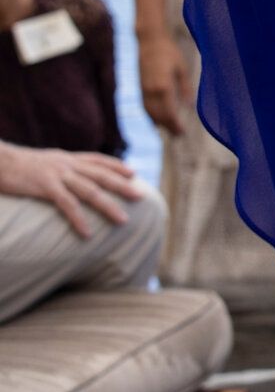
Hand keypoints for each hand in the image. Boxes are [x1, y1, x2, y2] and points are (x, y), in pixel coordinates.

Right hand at [0, 141, 142, 238]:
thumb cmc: (16, 165)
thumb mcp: (42, 162)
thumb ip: (58, 167)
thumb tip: (70, 175)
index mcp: (66, 158)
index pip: (98, 159)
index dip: (116, 165)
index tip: (133, 173)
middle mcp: (67, 164)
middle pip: (101, 175)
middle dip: (122, 185)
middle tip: (140, 196)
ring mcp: (57, 174)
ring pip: (90, 190)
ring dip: (108, 206)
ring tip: (123, 220)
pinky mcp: (45, 187)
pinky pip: (67, 204)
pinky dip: (79, 219)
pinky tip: (87, 233)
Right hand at [137, 30, 192, 134]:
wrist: (150, 42)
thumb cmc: (170, 52)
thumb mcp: (182, 69)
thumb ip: (185, 88)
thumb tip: (189, 107)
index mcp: (163, 87)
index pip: (169, 113)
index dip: (175, 125)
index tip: (183, 133)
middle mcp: (151, 92)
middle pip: (159, 116)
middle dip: (168, 127)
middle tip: (179, 135)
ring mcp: (143, 90)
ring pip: (150, 113)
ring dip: (160, 123)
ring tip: (170, 130)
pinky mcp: (140, 88)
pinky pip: (145, 107)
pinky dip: (152, 116)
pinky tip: (158, 120)